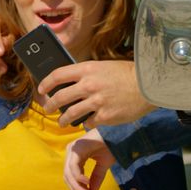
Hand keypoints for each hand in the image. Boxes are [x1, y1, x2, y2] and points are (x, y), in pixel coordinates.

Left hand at [39, 60, 154, 126]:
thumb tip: (70, 84)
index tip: (42, 90)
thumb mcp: (103, 67)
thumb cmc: (127, 74)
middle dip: (50, 105)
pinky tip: (88, 122)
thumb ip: (87, 74)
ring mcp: (96, 102)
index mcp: (87, 69)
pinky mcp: (105, 117)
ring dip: (63, 120)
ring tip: (62, 122)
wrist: (148, 85)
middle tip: (48, 109)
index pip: (57, 75)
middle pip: (59, 97)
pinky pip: (88, 123)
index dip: (46, 84)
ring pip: (70, 114)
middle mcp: (89, 85)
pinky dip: (86, 123)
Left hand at [63, 128, 113, 189]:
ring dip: (78, 187)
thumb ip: (96, 177)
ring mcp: (72, 149)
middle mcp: (71, 152)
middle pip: (67, 177)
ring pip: (68, 173)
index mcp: (75, 155)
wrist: (119, 134)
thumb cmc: (111, 145)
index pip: (70, 177)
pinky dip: (78, 177)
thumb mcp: (103, 164)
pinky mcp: (76, 148)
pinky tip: (87, 183)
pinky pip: (73, 166)